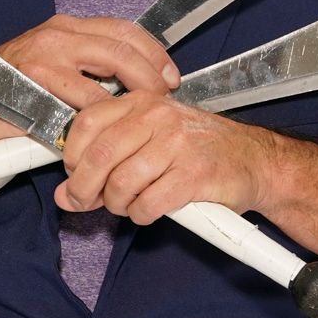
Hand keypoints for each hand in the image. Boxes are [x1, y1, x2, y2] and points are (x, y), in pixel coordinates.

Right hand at [0, 15, 180, 148]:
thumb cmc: (4, 90)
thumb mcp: (49, 65)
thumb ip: (83, 66)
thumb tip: (132, 81)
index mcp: (64, 28)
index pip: (123, 30)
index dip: (153, 52)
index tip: (169, 75)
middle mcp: (56, 36)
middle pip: (122, 49)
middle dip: (151, 76)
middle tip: (164, 98)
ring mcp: (44, 59)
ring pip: (107, 78)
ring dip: (130, 103)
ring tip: (140, 120)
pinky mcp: (34, 88)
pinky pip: (80, 106)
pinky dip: (98, 122)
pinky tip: (106, 133)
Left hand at [53, 91, 276, 224]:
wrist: (252, 160)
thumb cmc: (198, 149)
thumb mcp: (150, 139)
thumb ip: (107, 162)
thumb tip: (65, 195)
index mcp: (142, 103)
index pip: (87, 122)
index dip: (72, 156)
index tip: (74, 175)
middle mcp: (157, 117)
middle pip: (100, 155)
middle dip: (84, 188)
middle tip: (85, 202)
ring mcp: (177, 144)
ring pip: (121, 182)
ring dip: (117, 204)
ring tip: (128, 205)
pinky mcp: (194, 174)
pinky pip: (149, 203)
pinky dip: (141, 214)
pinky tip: (149, 209)